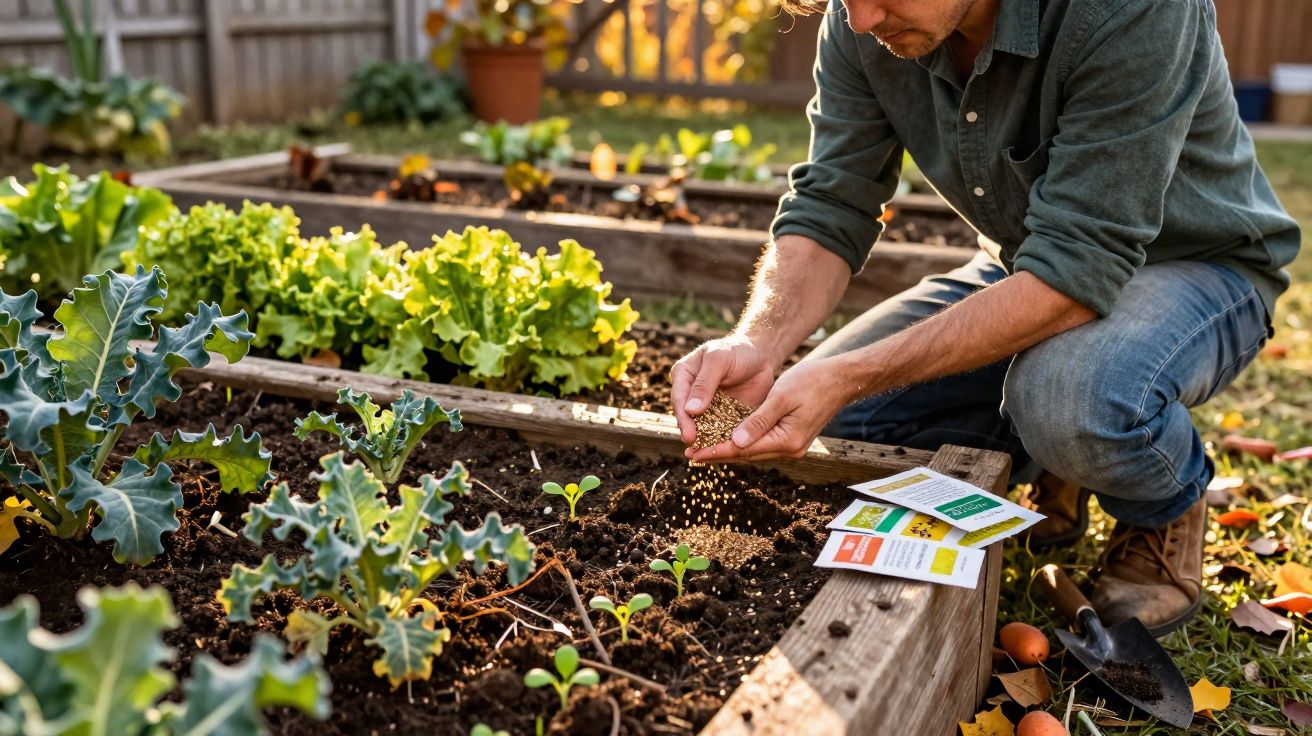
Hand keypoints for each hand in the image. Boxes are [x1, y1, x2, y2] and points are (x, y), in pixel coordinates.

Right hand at [670, 335, 775, 445]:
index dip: (683, 419)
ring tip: (705, 457)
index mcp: (683, 376)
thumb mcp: (719, 361)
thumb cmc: (736, 351)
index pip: (679, 399)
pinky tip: (723, 453)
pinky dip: (720, 441)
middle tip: (696, 449)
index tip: (689, 435)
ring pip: (702, 426)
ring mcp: (706, 406)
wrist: (760, 355)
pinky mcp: (722, 415)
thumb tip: (691, 410)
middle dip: (691, 434)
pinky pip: (719, 430)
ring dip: (704, 441)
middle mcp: (691, 393)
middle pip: (688, 417)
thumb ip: (705, 383)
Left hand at [686, 357, 854, 462]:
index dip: (716, 451)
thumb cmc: (812, 381)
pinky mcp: (792, 438)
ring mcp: (792, 446)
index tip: (694, 454)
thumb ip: (758, 420)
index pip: (743, 450)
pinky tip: (727, 440)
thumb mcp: (781, 397)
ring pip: (753, 451)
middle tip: (691, 456)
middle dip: (718, 454)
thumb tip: (736, 442)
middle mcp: (790, 449)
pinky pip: (761, 444)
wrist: (840, 380)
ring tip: (703, 450)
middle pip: (746, 455)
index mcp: (787, 440)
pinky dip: (743, 443)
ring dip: (728, 450)